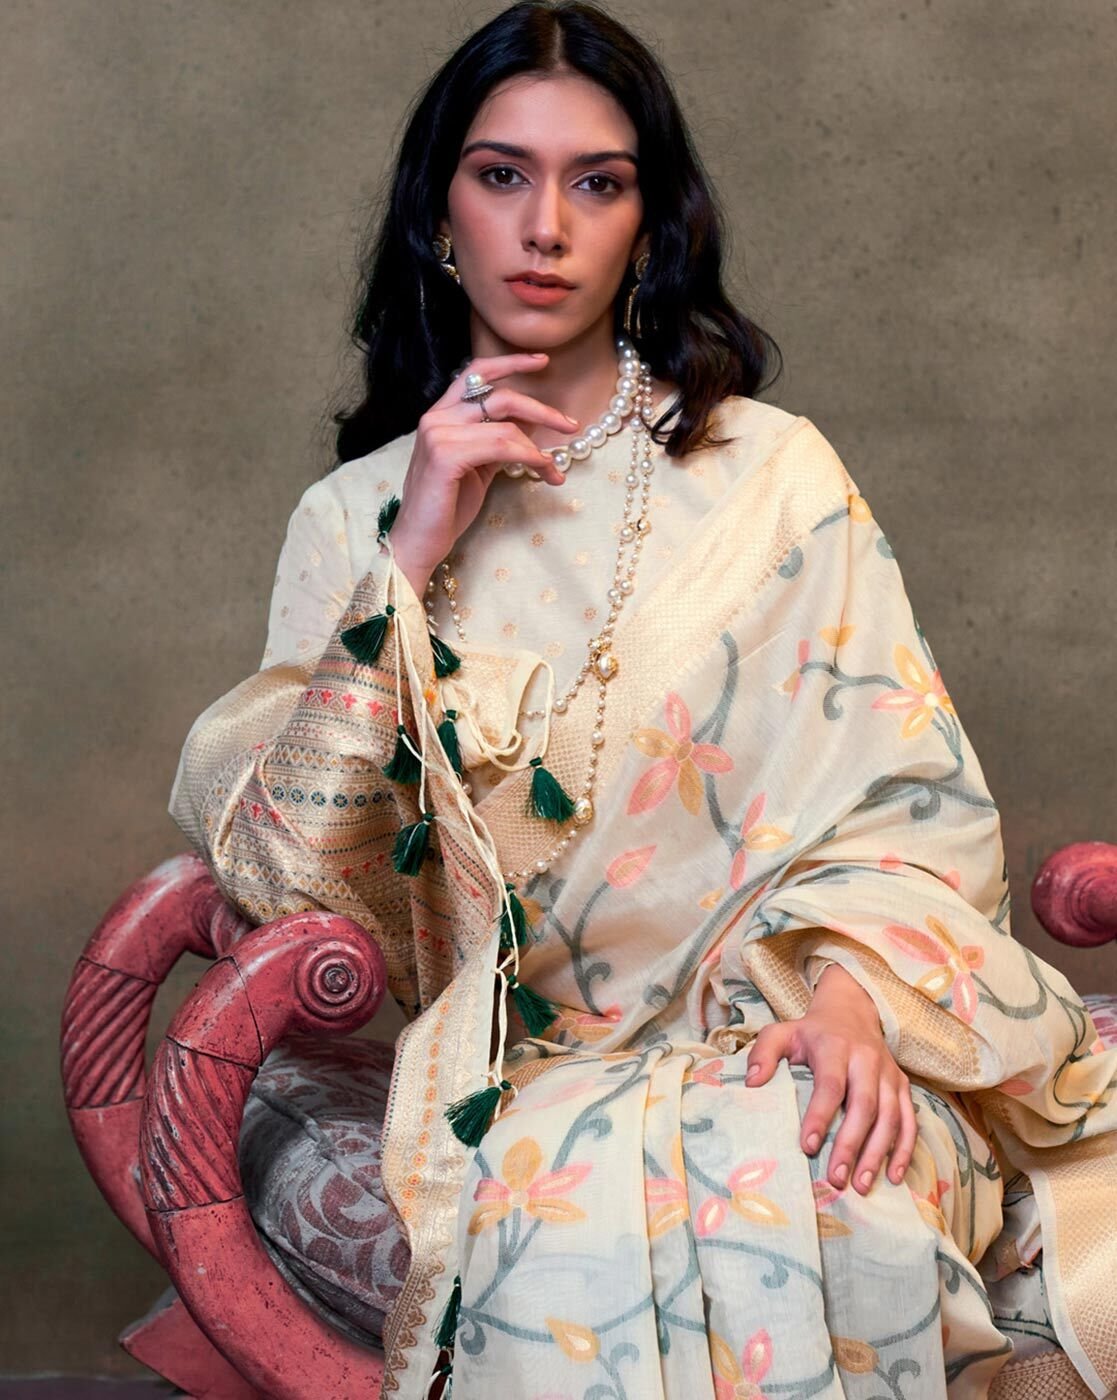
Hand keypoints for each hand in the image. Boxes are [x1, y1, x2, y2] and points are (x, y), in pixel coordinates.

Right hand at [389, 352, 576, 595]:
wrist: (419, 540)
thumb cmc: (447, 506)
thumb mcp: (479, 465)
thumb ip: (498, 440)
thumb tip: (534, 423)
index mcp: (440, 415)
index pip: (476, 373)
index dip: (511, 362)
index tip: (542, 361)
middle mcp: (436, 418)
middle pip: (499, 396)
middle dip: (541, 409)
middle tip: (570, 425)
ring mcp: (438, 435)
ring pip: (505, 425)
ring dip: (538, 447)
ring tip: (554, 469)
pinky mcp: (446, 456)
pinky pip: (502, 446)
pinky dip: (529, 457)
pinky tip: (543, 472)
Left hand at [744, 965, 916, 1193]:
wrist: (851, 1012)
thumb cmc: (812, 1032)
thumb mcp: (782, 1032)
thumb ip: (764, 1053)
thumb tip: (752, 1083)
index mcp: (835, 1047)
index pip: (830, 1085)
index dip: (820, 1116)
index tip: (807, 1146)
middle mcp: (867, 1060)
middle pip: (864, 1105)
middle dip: (851, 1144)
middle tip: (836, 1178)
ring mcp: (888, 1074)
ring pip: (890, 1117)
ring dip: (877, 1154)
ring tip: (861, 1185)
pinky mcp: (903, 1086)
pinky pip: (910, 1121)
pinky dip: (905, 1150)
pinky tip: (894, 1177)